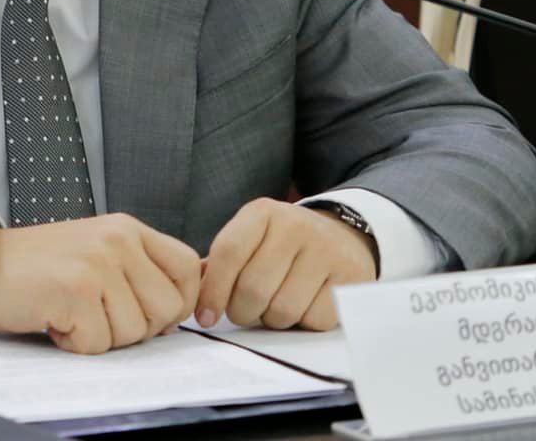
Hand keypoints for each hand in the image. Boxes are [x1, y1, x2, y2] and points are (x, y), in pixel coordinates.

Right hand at [0, 214, 200, 354]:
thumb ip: (136, 271)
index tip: (157, 319)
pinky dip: (75, 344)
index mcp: (128, 229)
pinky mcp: (75, 290)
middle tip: (101, 320)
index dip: (181, 302)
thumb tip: (175, 313)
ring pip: (134, 331)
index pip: (187, 266)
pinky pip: (98, 343)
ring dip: (101, 337)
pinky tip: (55, 322)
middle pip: (168, 307)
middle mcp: (119, 241)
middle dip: (138, 329)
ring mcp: (98, 264)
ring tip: (72, 315)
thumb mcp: (96, 252)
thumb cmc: (38, 268)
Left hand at [196, 198, 378, 331]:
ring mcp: (325, 249)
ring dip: (274, 319)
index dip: (212, 291)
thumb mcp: (250, 241)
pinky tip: (306, 305)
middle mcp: (295, 224)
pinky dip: (305, 322)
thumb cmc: (282, 248)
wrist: (343, 238)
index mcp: (263, 213)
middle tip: (247, 310)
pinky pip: (314, 319)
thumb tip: (187, 291)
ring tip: (278, 304)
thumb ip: (218, 264)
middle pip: (252, 289)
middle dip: (243, 311)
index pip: (228, 253)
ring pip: (282, 309)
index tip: (206, 316)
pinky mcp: (349, 276)